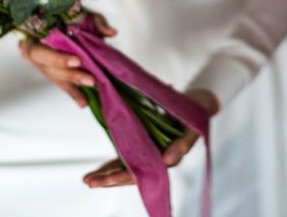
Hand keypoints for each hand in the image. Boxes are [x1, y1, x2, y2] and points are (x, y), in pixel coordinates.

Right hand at [19, 12, 116, 107]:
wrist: (57, 20)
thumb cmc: (66, 16)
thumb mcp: (82, 14)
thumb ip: (96, 22)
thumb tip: (111, 32)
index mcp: (34, 37)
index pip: (40, 51)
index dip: (58, 58)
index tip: (77, 60)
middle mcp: (35, 53)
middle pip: (50, 69)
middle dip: (71, 75)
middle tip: (90, 80)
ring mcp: (42, 65)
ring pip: (56, 78)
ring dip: (74, 86)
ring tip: (89, 93)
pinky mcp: (52, 73)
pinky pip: (62, 85)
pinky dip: (74, 93)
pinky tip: (83, 103)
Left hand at [83, 88, 219, 187]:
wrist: (197, 103)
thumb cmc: (195, 114)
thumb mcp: (192, 127)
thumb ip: (182, 144)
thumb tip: (168, 161)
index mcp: (168, 158)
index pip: (142, 173)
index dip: (124, 176)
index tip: (109, 180)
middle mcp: (157, 160)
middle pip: (130, 174)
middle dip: (109, 179)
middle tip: (89, 182)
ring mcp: (150, 153)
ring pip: (126, 168)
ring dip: (107, 174)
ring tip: (88, 180)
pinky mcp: (145, 144)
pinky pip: (127, 156)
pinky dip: (113, 163)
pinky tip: (100, 169)